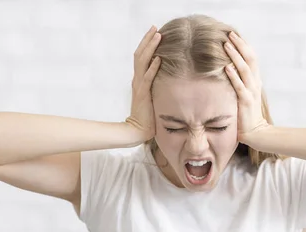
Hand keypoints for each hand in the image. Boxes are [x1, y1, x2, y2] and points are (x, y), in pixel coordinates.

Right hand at [126, 25, 161, 140]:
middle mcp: (137, 80)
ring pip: (142, 62)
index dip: (147, 44)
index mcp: (139, 79)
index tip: (155, 33)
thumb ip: (156, 87)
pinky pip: (147, 78)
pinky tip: (159, 58)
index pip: (141, 57)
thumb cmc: (147, 116)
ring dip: (150, 48)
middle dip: (148, 40)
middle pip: (140, 54)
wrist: (137, 130)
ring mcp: (139, 86)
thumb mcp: (153, 97)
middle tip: (155, 28)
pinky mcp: (142, 94)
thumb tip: (168, 80)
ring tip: (158, 36)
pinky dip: (153, 67)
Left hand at [223, 31, 270, 143]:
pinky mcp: (246, 102)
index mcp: (256, 80)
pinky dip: (233, 76)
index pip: (252, 58)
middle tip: (229, 34)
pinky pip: (239, 86)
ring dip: (235, 56)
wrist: (256, 132)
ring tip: (225, 45)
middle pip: (250, 59)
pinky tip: (226, 67)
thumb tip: (230, 70)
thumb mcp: (246, 94)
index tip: (234, 35)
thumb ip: (242, 82)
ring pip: (245, 69)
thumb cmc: (248, 114)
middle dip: (240, 45)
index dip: (244, 45)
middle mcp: (255, 83)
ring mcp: (251, 92)